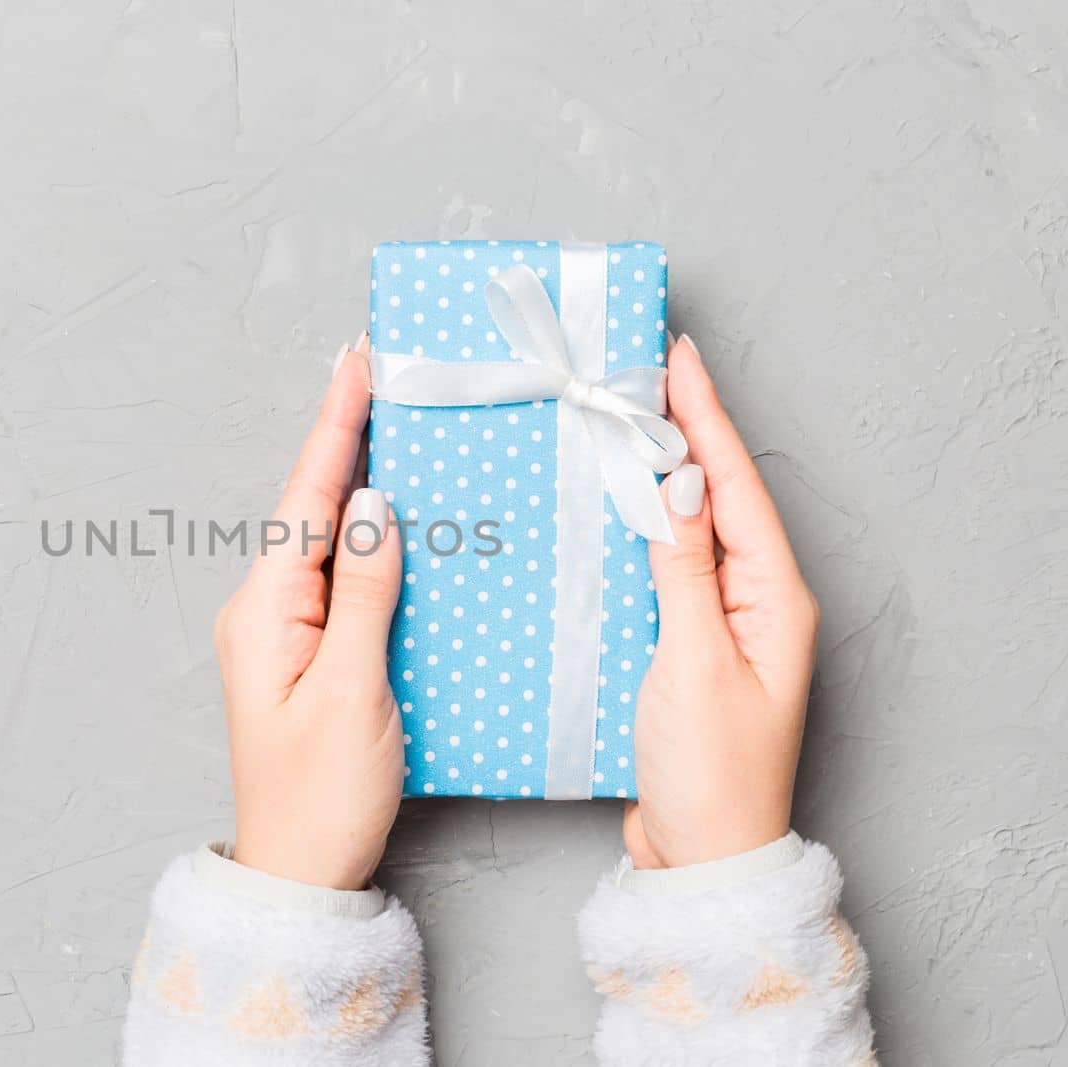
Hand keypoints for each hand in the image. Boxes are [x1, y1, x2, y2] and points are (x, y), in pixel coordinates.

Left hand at [213, 334, 403, 890]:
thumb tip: (372, 506)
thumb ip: (363, 592)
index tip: (358, 362)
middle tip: (383, 372)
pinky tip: (398, 519)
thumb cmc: (322, 795)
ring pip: (328, 539)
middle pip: (313, 507)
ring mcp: (284, 631)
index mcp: (266, 610)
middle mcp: (265, 610)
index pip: (307, 498)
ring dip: (359, 483)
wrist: (301, 871)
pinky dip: (370, 540)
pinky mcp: (308, 652)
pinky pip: (341, 578)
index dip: (336, 426)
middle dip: (348, 438)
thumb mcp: (352, 689)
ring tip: (394, 422)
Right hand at [625, 334, 820, 869]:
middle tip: (643, 372)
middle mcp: (752, 603)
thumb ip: (682, 568)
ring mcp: (717, 624)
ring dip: (655, 477)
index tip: (675, 360)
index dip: (704, 419)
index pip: (732, 488)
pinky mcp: (682, 646)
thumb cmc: (709, 772)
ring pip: (684, 530)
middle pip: (713, 498)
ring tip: (623, 422)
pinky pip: (661, 570)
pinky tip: (608, 510)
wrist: (699, 857)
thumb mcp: (693, 660)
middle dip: (681, 433)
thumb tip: (676, 482)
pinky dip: (634, 531)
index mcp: (773, 599)